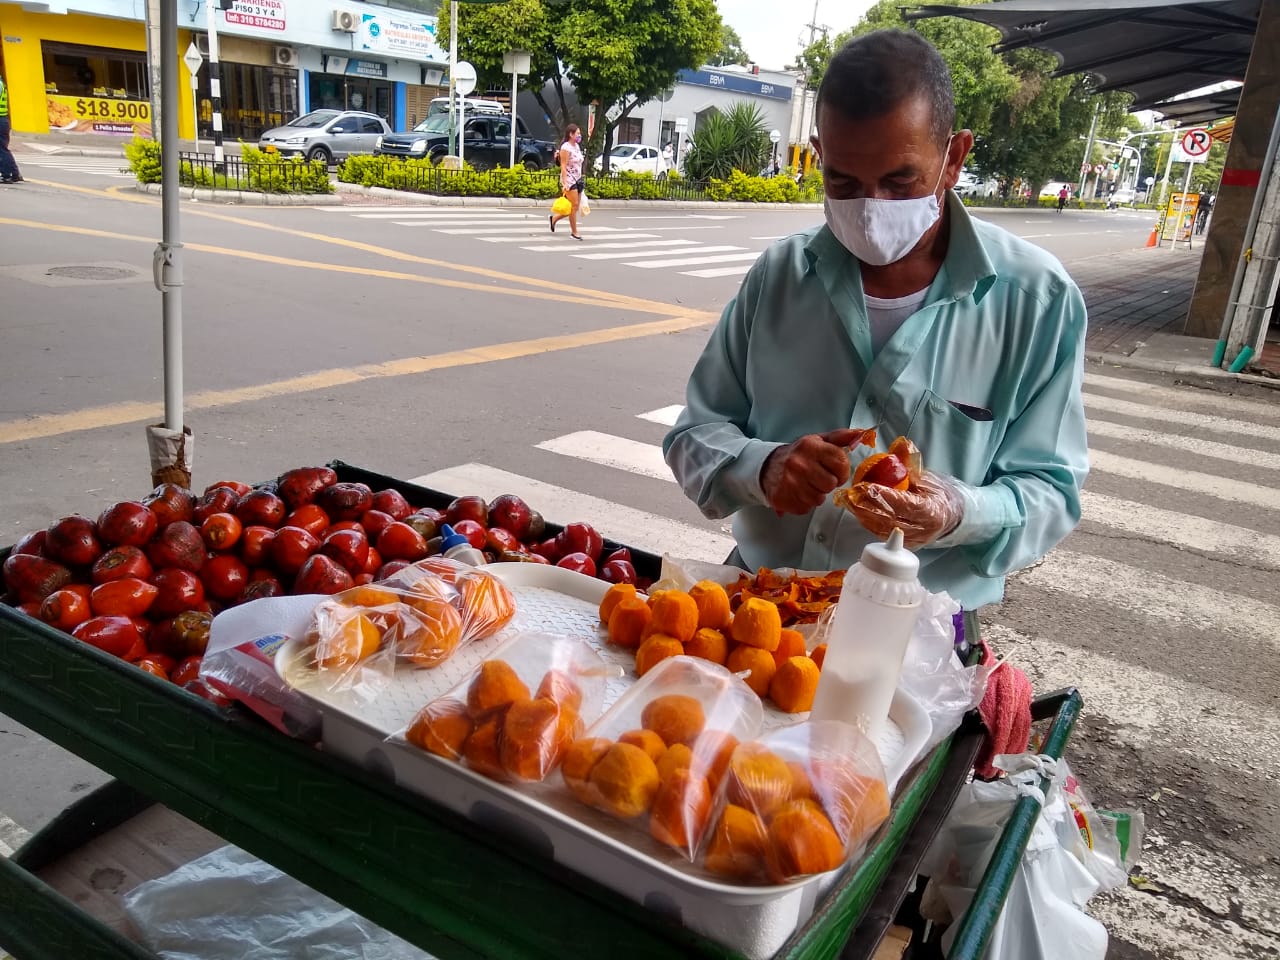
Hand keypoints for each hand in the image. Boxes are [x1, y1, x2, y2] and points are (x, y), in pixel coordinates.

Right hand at [761, 429, 872, 515]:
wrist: (767, 467)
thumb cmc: (797, 455)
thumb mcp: (817, 441)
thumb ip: (840, 437)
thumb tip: (861, 433)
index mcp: (809, 446)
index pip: (841, 463)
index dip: (842, 470)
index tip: (834, 469)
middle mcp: (799, 463)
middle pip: (831, 484)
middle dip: (828, 483)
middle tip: (818, 477)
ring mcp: (790, 482)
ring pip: (819, 499)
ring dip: (815, 494)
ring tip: (806, 484)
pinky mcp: (783, 498)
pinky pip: (806, 508)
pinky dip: (804, 502)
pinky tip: (797, 492)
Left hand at [837, 470, 964, 548]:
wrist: (953, 516)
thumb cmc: (940, 494)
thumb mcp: (928, 477)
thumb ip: (911, 463)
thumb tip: (900, 444)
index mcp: (931, 510)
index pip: (903, 504)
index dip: (883, 496)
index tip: (866, 486)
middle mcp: (922, 529)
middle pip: (889, 519)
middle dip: (867, 506)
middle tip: (852, 494)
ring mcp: (914, 539)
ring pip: (883, 529)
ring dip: (863, 515)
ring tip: (850, 501)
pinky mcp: (906, 544)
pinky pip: (883, 534)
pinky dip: (869, 522)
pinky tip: (858, 511)